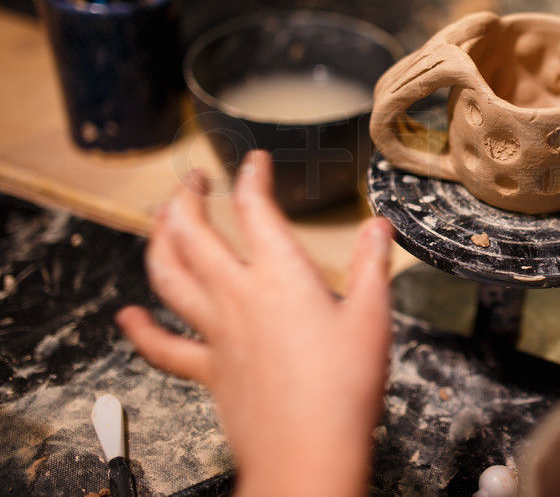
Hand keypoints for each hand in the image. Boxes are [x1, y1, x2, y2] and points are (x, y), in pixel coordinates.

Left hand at [117, 150, 392, 496]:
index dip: (252, 177)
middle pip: (193, 232)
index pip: (255, 209)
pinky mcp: (207, 369)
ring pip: (167, 276)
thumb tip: (379, 226)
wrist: (309, 450)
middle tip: (193, 179)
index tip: (255, 162)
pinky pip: (163, 346)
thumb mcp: (372, 317)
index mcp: (281, 276)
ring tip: (158, 221)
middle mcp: (239, 295)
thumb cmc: (344, 387)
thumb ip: (372, 266)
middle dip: (187, 196)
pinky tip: (126, 316)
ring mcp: (216, 332)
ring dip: (157, 242)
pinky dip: (140, 330)